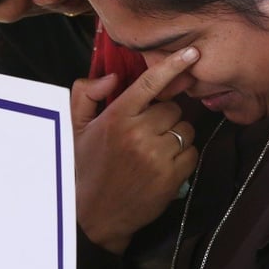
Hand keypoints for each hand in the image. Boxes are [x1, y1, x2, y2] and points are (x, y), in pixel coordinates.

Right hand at [70, 47, 199, 253]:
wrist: (93, 216)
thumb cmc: (85, 167)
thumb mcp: (75, 128)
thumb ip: (86, 94)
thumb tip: (113, 77)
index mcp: (116, 116)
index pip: (150, 83)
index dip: (173, 65)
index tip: (192, 52)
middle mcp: (138, 133)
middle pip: (173, 109)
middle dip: (165, 118)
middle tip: (148, 133)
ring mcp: (156, 156)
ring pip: (185, 130)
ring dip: (176, 137)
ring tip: (154, 151)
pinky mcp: (170, 177)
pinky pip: (192, 154)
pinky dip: (183, 158)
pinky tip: (164, 166)